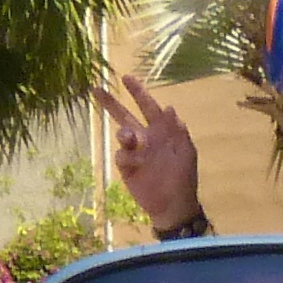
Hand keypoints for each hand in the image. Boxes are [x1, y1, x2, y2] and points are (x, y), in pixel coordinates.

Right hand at [108, 75, 204, 235]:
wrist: (173, 205)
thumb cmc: (183, 176)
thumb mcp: (185, 151)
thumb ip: (176, 130)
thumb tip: (169, 107)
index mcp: (160, 131)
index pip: (147, 106)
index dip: (138, 92)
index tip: (126, 77)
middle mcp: (145, 138)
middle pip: (124, 116)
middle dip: (111, 103)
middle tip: (96, 88)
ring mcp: (134, 152)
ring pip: (122, 135)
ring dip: (125, 135)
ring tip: (129, 139)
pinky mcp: (127, 168)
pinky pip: (121, 156)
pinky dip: (127, 157)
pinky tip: (136, 164)